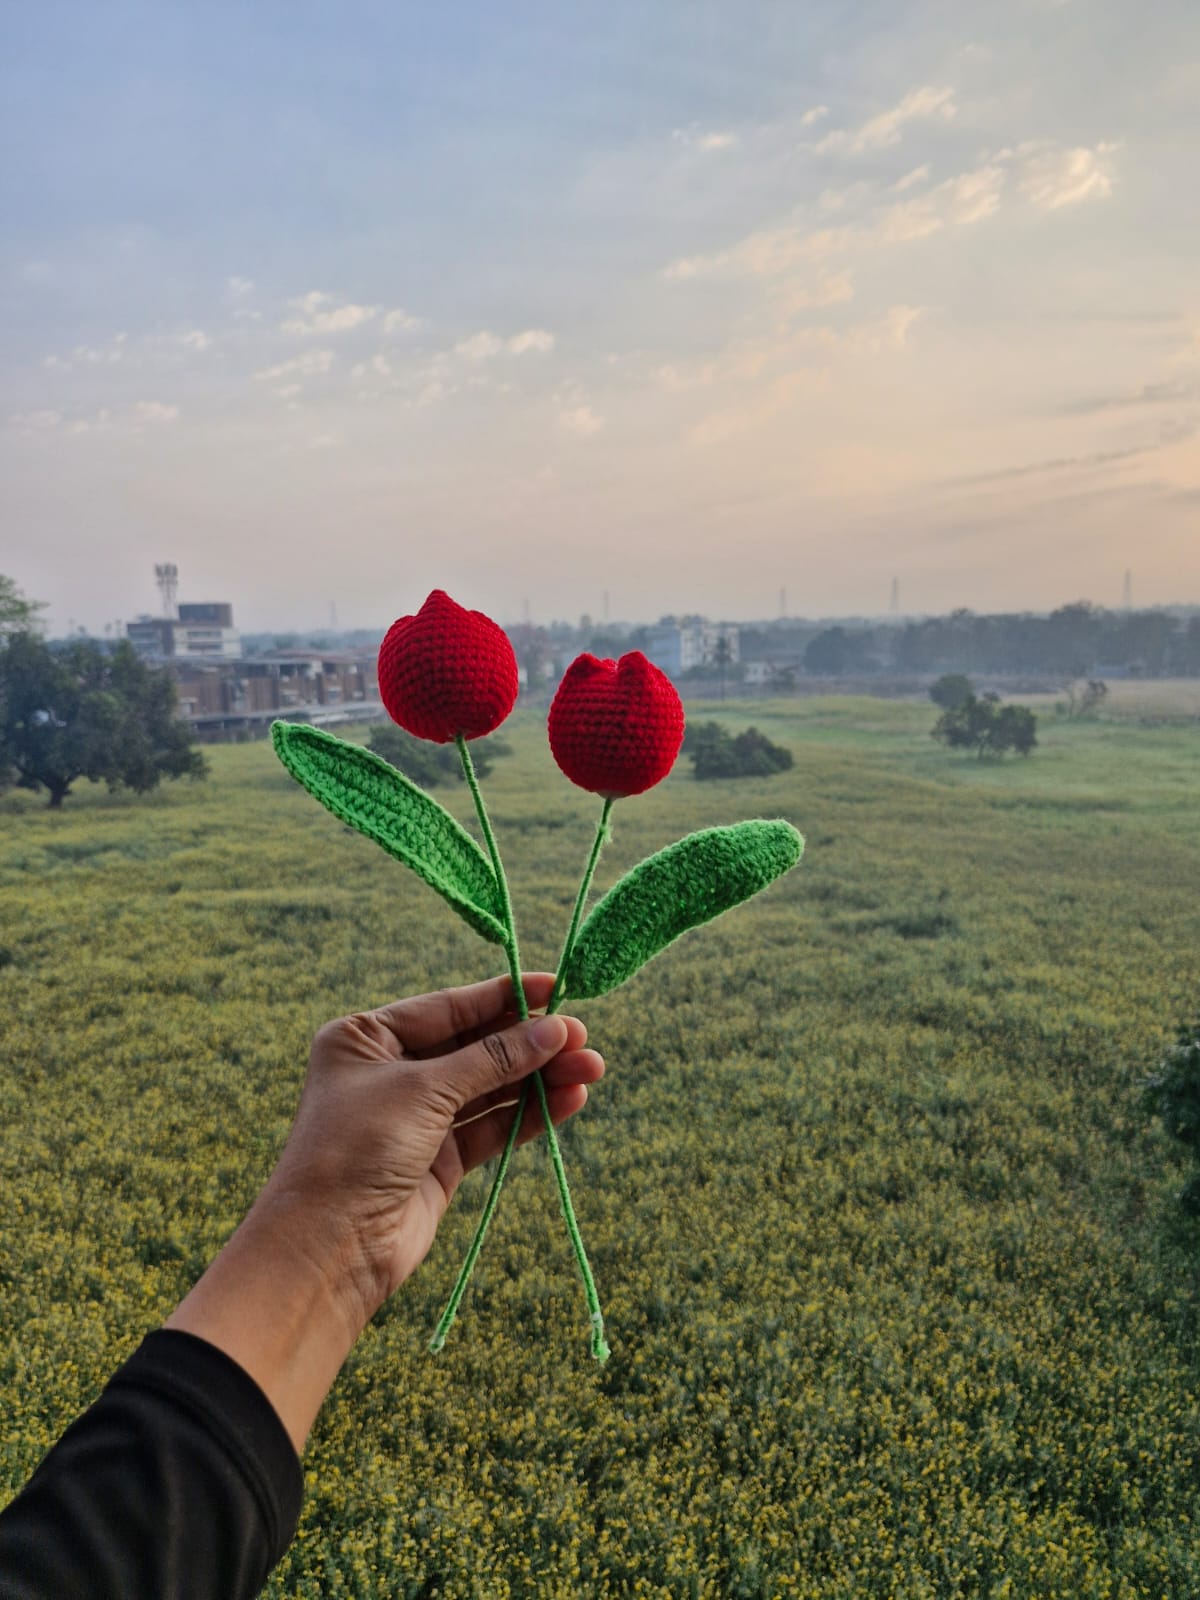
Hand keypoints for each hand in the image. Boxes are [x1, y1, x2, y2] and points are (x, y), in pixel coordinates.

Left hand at [166, 974, 602, 1451]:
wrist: (328, 1250)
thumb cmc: (357, 1149)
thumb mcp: (423, 1090)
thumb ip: (492, 1058)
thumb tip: (553, 1028)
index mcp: (366, 1038)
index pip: (448, 1006)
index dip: (504, 997)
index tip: (558, 988)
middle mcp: (390, 1072)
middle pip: (474, 1047)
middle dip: (530, 1042)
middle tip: (584, 1037)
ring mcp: (416, 1118)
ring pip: (490, 1088)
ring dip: (539, 1079)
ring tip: (591, 1068)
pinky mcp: (438, 1160)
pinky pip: (492, 1126)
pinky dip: (529, 1114)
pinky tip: (570, 1100)